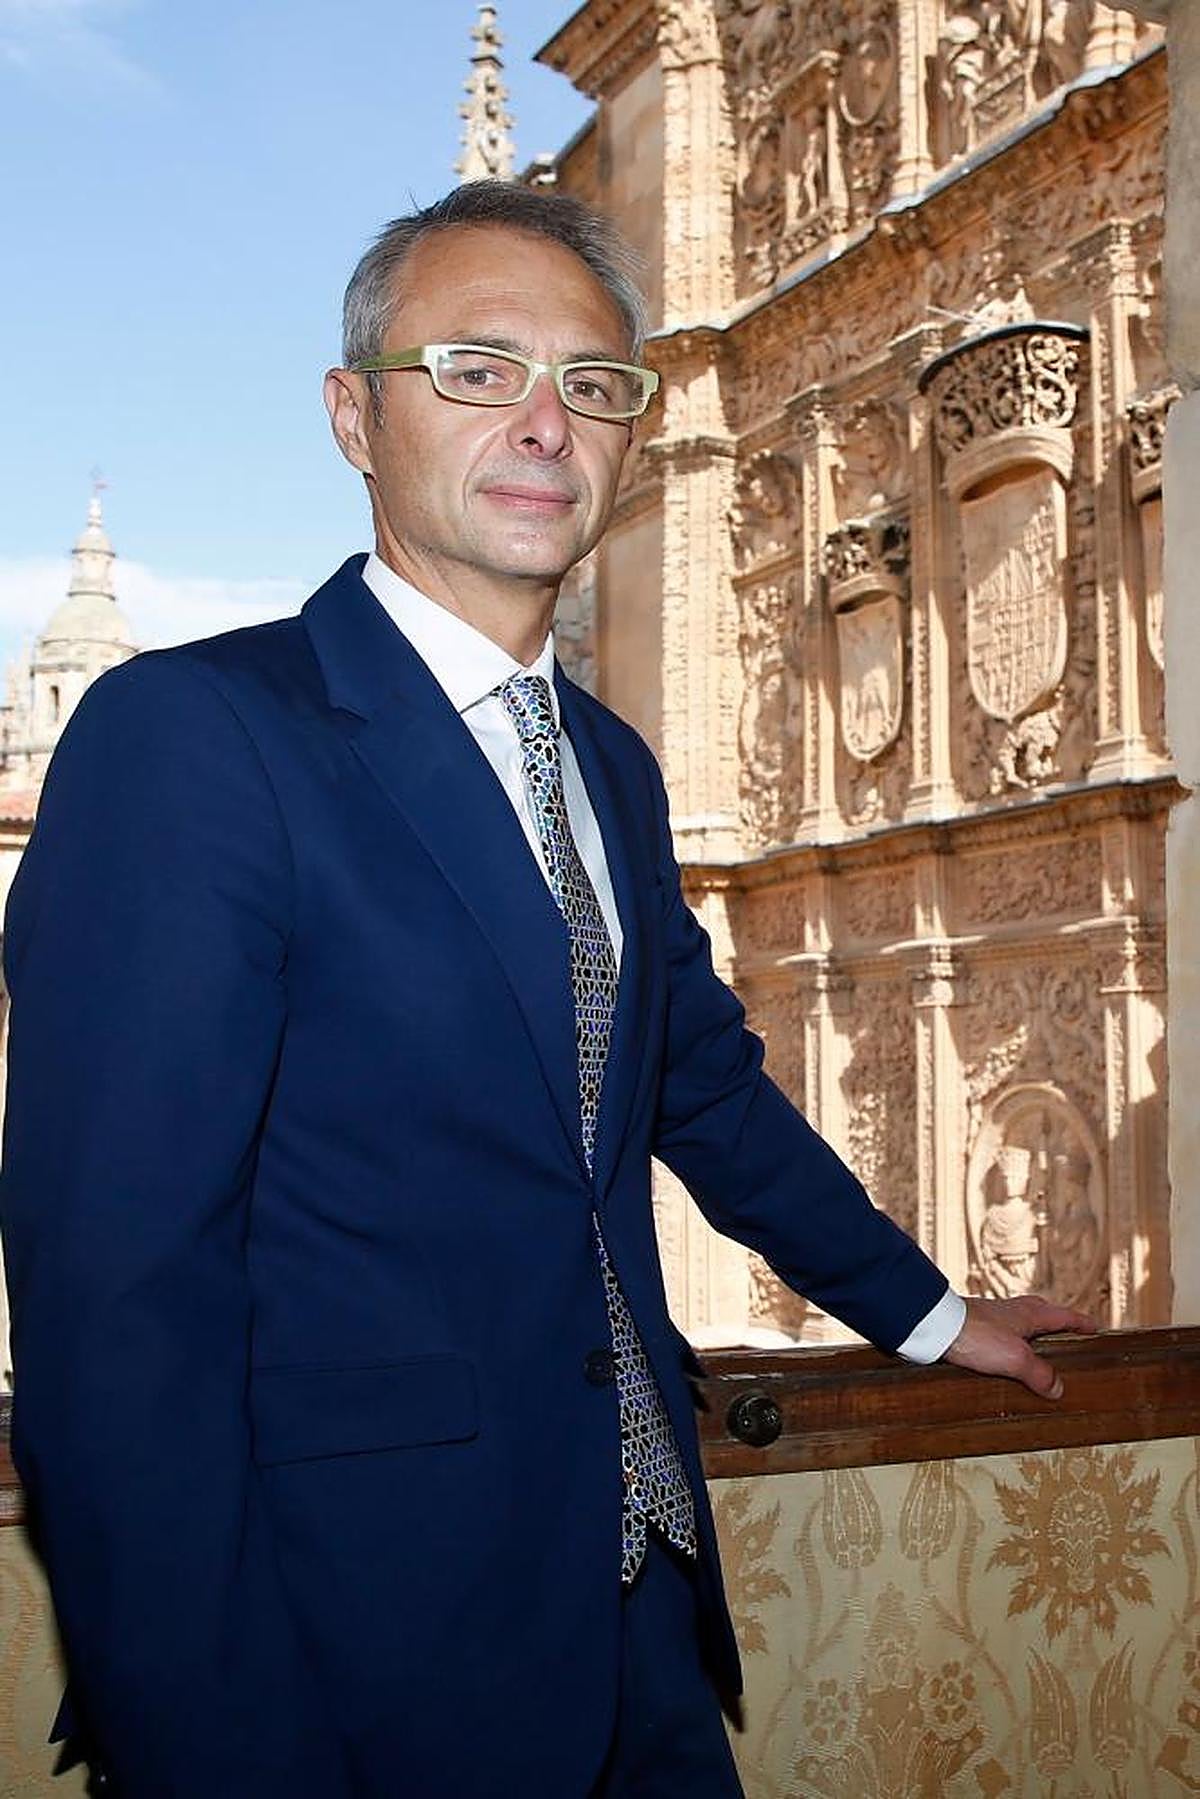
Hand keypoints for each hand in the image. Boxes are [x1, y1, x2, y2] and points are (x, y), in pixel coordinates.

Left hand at [941, 1295, 1098, 1398]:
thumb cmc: (975, 1335)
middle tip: (1067, 1337)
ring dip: (1031, 1336)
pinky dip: (1009, 1345)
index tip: (1095, 1328)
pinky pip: (1000, 1335)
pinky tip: (1004, 1359)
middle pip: (1042, 1314)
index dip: (1081, 1323)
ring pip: (1020, 1324)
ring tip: (1037, 1354)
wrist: (935, 1326)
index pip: (1064, 1316)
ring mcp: (992, 1318)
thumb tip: (1058, 1388)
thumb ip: (1040, 1374)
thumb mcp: (1016, 1359)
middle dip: (1056, 1325)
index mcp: (1030, 1314)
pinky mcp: (974, 1328)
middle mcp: (1013, 1311)